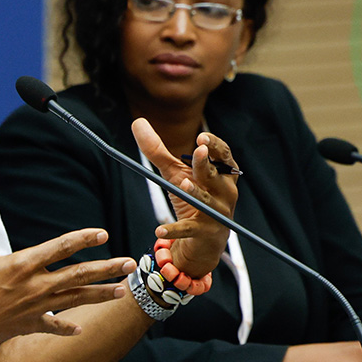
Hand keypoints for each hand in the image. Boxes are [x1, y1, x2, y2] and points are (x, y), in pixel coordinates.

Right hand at [0, 181, 135, 359]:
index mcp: (23, 264)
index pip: (60, 247)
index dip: (83, 239)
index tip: (102, 234)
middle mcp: (35, 287)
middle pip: (78, 275)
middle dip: (106, 269)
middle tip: (130, 264)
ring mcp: (34, 309)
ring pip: (74, 300)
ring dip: (99, 294)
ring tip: (121, 291)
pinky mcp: (27, 326)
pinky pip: (53, 327)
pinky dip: (67, 328)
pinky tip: (81, 328)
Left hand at [131, 118, 237, 278]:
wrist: (203, 239)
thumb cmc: (192, 197)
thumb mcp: (174, 172)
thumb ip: (157, 150)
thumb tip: (136, 121)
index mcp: (222, 173)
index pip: (224, 155)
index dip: (214, 146)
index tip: (201, 137)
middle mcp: (225, 192)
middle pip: (215, 175)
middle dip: (206, 164)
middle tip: (198, 151)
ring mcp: (217, 213)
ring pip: (206, 201)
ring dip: (195, 192)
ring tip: (181, 184)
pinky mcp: (205, 233)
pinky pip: (189, 229)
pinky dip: (174, 230)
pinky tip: (158, 229)